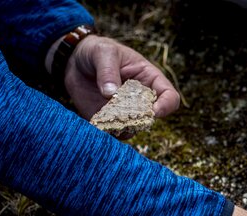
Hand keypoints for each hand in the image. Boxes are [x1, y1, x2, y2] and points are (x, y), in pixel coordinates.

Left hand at [59, 35, 179, 120]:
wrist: (76, 61)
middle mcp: (142, 99)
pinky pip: (113, 132)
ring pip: (134, 128)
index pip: (170, 97)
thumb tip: (111, 94)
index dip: (166, 106)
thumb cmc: (97, 51)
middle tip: (122, 114)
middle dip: (140, 119)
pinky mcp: (109, 119)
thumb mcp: (104, 52)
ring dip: (122, 127)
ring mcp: (126, 111)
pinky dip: (107, 131)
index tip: (153, 111)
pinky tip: (97, 121)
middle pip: (152, 117)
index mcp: (150, 80)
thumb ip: (107, 71)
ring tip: (106, 117)